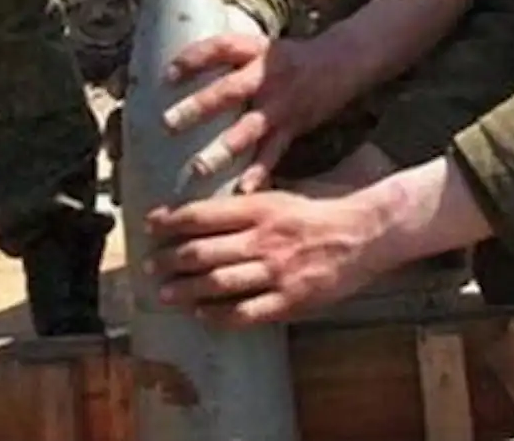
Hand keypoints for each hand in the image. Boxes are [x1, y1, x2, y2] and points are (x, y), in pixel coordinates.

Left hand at [144, 189, 393, 325]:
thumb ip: (244, 208)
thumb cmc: (318, 214)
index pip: (203, 215)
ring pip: (218, 283)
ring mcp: (276, 272)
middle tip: (150, 267)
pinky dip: (219, 315)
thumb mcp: (280, 198)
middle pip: (202, 251)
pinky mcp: (290, 300)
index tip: (151, 227)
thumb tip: (202, 215)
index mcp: (259, 209)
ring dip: (186, 290)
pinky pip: (246, 312)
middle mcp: (263, 239)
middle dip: (170, 261)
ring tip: (166, 294)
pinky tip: (202, 315)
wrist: (363, 234)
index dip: (171, 222)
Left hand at [164, 33, 360, 192]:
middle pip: (229, 89)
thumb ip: (228, 60)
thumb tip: (178, 72)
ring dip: (224, 148)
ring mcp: (281, 103)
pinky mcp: (293, 126)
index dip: (193, 58)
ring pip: (250, 127)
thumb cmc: (289, 57)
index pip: (220, 47)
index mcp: (254, 50)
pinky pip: (273, 152)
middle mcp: (266, 75)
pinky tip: (242, 190)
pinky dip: (258, 172)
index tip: (166, 76)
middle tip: (168, 123)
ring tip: (199, 168)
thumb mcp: (259, 47)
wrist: (341, 61)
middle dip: (199, 106)